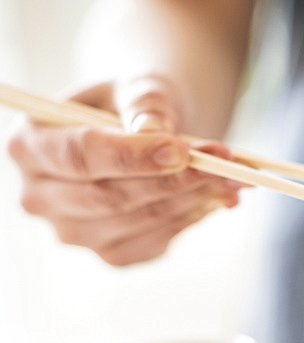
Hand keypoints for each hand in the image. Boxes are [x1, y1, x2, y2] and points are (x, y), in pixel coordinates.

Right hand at [7, 75, 241, 265]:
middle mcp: (39, 196)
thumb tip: (158, 132)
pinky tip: (214, 196)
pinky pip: (154, 242)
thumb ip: (146, 104)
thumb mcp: (139, 88)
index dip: (132, 156)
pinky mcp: (109, 254)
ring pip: (137, 223)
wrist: (142, 130)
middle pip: (109, 197)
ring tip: (234, 176)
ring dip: (192, 200)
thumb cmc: (132, 103)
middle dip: (174, 180)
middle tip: (227, 163)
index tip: (183, 150)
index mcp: (29, 144)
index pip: (79, 156)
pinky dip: (190, 218)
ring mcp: (72, 232)